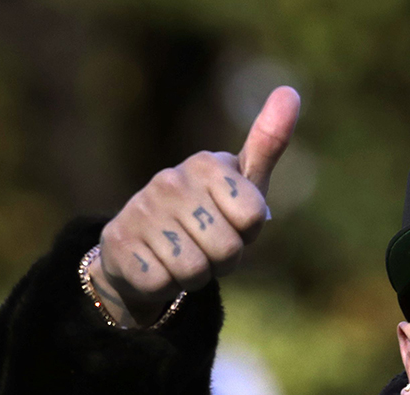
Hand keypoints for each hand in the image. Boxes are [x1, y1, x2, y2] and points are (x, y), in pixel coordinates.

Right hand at [88, 86, 301, 327]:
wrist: (142, 246)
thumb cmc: (206, 213)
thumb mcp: (242, 183)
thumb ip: (268, 144)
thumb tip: (290, 91)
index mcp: (206, 164)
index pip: (253, 218)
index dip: (247, 234)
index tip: (230, 224)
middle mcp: (170, 180)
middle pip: (227, 250)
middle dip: (222, 261)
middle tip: (204, 246)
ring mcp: (141, 210)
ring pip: (195, 271)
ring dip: (194, 277)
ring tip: (181, 257)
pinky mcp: (120, 244)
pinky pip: (163, 284)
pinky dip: (166, 287)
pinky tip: (156, 267)